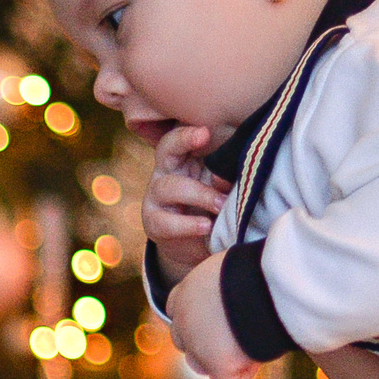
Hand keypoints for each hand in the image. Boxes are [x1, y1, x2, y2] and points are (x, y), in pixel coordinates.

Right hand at [144, 123, 227, 278]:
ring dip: (199, 195)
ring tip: (220, 205)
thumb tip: (224, 177)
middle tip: (206, 137)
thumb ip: (224, 182)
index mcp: (185, 159)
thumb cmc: (213, 209)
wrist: (197, 247)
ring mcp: (156, 197)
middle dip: (183, 140)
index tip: (206, 132)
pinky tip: (206, 226)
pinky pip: (165, 222)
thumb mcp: (222, 191)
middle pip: (165, 149)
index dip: (188, 133)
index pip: (181, 138)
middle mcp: (167, 173)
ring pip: (168, 187)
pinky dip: (188, 225)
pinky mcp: (153, 223)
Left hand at [167, 253, 256, 378]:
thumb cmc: (258, 270)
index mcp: (184, 292)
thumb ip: (221, 284)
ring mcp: (196, 345)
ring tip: (250, 342)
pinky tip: (260, 352)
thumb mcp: (231, 269)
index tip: (223, 315)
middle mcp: (183, 320)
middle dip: (206, 341)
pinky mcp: (216, 365)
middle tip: (238, 331)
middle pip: (184, 341)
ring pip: (199, 364)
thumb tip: (234, 291)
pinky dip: (245, 370)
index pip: (177, 312)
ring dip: (220, 359)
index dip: (199, 318)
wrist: (267, 284)